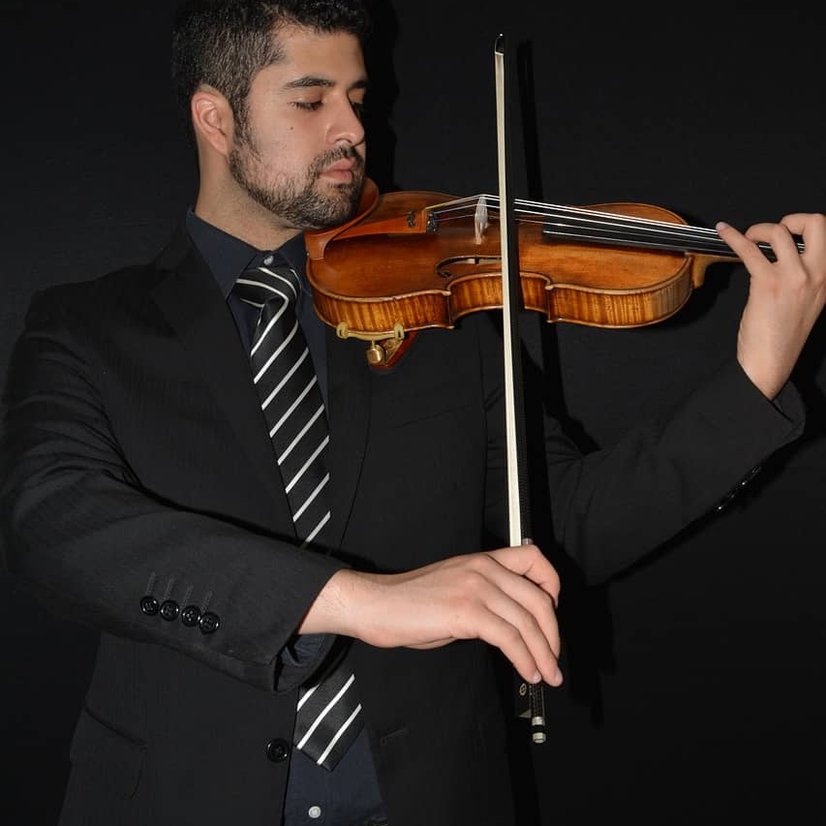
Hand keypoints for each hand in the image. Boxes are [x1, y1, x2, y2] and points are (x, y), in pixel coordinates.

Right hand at [301, 543, 561, 685]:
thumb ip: (486, 595)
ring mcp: (476, 588)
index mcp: (482, 560)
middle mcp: (483, 568)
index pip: (533, 557)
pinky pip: (510, 638)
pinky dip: (525, 659)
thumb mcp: (455, 586)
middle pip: (539, 598)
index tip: (553, 611)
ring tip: (546, 674)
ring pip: (528, 621)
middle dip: (553, 634)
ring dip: (544, 654)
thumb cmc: (410, 602)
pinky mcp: (467, 612)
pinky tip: (526, 672)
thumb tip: (513, 622)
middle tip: (554, 658)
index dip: (552, 584)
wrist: (377, 604)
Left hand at [716, 212, 825, 398]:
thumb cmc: (783, 336)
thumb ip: (805, 277)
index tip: (788, 234)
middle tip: (773, 232)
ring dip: (759, 229)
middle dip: (792, 218)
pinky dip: (733, 237)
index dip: (804, 227)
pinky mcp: (767, 283)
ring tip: (748, 239)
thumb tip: (785, 255)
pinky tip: (724, 232)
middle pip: (816, 222)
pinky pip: (749, 250)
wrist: (771, 362)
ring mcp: (793, 277)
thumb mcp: (808, 301)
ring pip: (779, 231)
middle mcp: (817, 274)